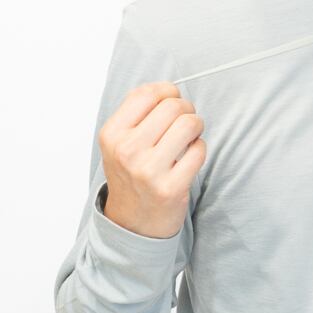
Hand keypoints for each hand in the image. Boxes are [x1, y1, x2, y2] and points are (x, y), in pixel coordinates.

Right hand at [99, 82, 206, 238]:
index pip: (147, 93)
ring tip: (187, 139)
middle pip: (173, 105)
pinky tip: (188, 159)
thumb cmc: (132, 174)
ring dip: (195, 127)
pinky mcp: (171, 188)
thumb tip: (170, 89)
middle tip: (183, 123)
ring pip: (189, 123)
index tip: (172, 100)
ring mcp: (148, 171)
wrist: (132, 224)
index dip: (167, 91)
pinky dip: (199, 150)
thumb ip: (139, 113)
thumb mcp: (120, 142)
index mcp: (112, 134)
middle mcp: (127, 151)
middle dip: (186, 109)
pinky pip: (200, 150)